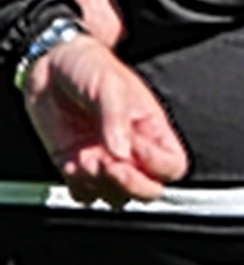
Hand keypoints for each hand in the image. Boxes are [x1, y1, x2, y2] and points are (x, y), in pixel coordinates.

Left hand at [22, 34, 187, 205]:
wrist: (49, 66)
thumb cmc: (88, 67)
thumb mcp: (109, 84)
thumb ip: (117, 118)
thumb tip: (122, 152)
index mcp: (151, 127)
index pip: (173, 165)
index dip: (159, 166)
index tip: (136, 149)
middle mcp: (131, 149)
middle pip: (149, 190)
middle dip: (132, 185)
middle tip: (111, 166)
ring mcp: (104, 160)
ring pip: (116, 197)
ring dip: (102, 186)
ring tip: (87, 159)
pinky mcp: (76, 166)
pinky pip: (84, 194)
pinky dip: (79, 186)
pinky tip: (73, 162)